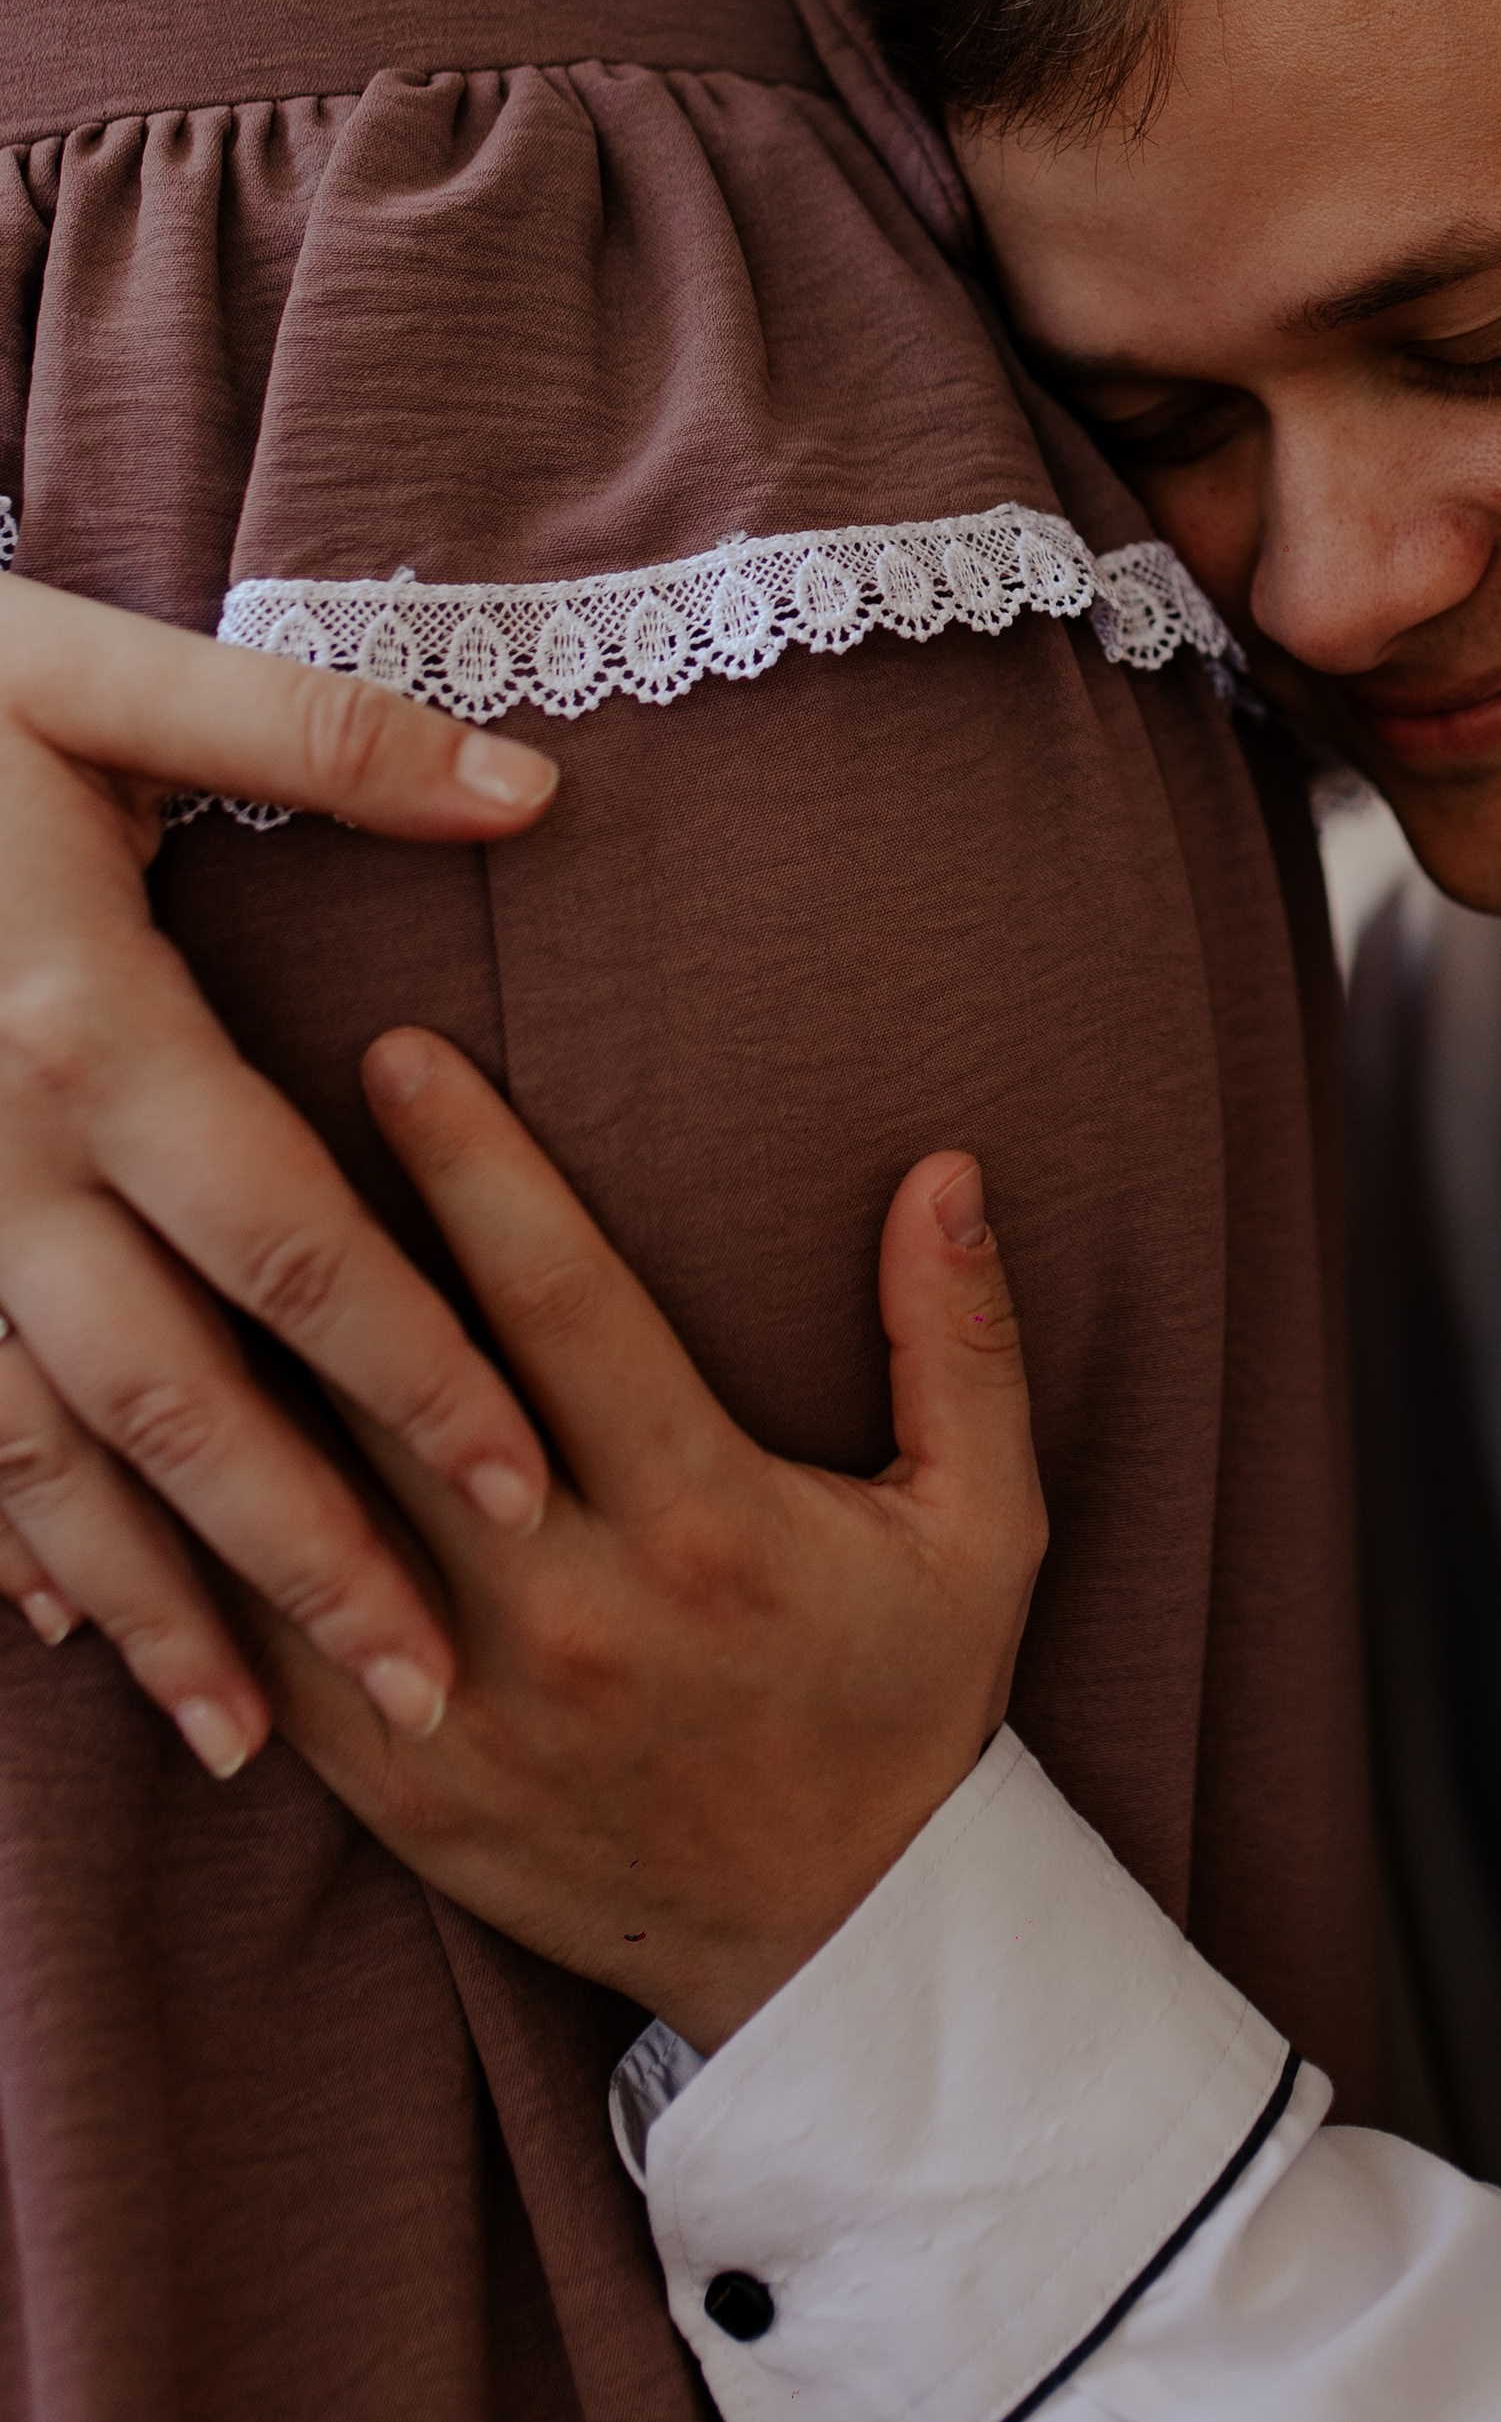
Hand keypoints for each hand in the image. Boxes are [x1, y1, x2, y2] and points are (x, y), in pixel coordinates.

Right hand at [0, 570, 560, 1774]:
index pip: (287, 1241)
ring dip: (148, 1609)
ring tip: (256, 1743)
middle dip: (305, 1554)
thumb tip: (531, 784)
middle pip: (175, 1399)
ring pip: (38, 1459)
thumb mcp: (90, 678)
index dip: (411, 1368)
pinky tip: (62, 1638)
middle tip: (428, 1691)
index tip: (525, 1485)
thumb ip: (313, 735)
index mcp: (89, 1032)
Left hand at [252, 1029, 1046, 2051]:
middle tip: (224, 1096)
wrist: (835, 1944)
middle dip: (307, 1233)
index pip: (558, 1303)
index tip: (397, 1050)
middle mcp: (569, 1609)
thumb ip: (960, 1345)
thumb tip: (946, 1172)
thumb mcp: (983, 1528)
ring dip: (223, 1371)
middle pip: (394, 1387)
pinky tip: (141, 1434)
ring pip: (301, 1509)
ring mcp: (465, 1704)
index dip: (470, 1166)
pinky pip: (259, 1643)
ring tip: (154, 1241)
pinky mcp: (394, 1784)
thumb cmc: (907, 1706)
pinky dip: (194, 1538)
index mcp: (704, 1523)